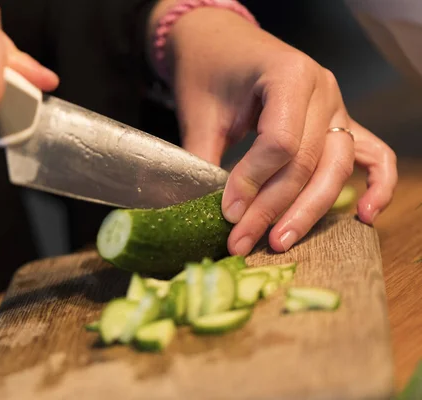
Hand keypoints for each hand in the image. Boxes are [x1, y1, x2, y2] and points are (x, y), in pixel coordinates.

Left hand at [150, 7, 396, 254]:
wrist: (220, 43)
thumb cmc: (208, 73)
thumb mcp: (200, 114)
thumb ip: (206, 159)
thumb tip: (212, 212)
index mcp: (289, 75)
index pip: (281, 142)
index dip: (253, 182)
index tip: (227, 212)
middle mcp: (323, 91)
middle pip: (308, 161)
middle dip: (273, 209)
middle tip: (243, 242)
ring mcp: (337, 107)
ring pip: (334, 168)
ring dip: (308, 210)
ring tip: (280, 241)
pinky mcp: (339, 123)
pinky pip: (371, 155)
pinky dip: (377, 185)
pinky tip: (365, 216)